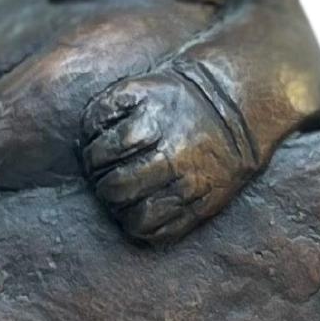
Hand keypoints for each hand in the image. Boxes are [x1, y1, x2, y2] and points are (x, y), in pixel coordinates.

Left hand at [79, 70, 250, 244]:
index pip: (103, 153)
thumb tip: (83, 144)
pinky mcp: (203, 206)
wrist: (236, 107)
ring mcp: (190, 186)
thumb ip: (106, 110)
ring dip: (122, 211)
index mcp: (153, 123)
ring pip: (138, 217)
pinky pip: (163, 232)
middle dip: (104, 185)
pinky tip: (141, 212)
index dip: (92, 158)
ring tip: (124, 199)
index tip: (97, 156)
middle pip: (118, 188)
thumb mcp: (139, 88)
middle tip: (108, 180)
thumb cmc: (176, 98)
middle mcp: (173, 157)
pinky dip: (144, 227)